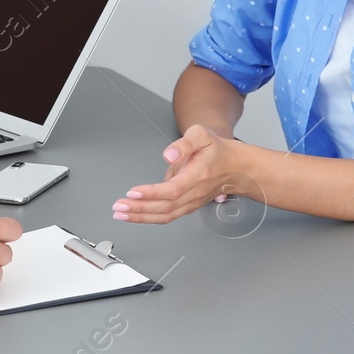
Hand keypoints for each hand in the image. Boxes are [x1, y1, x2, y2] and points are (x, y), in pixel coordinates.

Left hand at [111, 124, 258, 223]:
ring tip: (120, 214)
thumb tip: (168, 155)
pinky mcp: (188, 206)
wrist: (235, 166)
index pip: (172, 190)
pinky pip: (168, 216)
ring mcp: (192, 202)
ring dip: (141, 217)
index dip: (151, 193)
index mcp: (197, 175)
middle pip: (165, 207)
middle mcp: (195, 193)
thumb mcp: (202, 135)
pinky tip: (135, 215)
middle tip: (118, 206)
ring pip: (165, 216)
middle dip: (139, 208)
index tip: (133, 192)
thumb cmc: (216, 150)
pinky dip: (149, 218)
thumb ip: (184, 143)